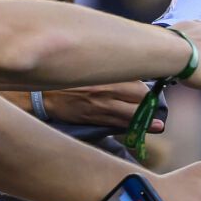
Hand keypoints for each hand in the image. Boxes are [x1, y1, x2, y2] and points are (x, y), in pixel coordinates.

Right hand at [40, 82, 158, 129]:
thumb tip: (129, 76)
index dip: (148, 88)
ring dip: (146, 122)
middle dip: (149, 104)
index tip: (153, 91)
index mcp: (106, 73)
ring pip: (131, 115)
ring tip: (157, 126)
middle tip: (153, 107)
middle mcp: (106, 89)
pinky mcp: (94, 119)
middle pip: (140, 97)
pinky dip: (129, 128)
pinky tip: (138, 132)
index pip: (137, 81)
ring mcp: (100, 106)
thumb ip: (108, 72)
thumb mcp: (88, 68)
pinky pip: (117, 125)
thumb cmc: (66, 80)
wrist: (43, 94)